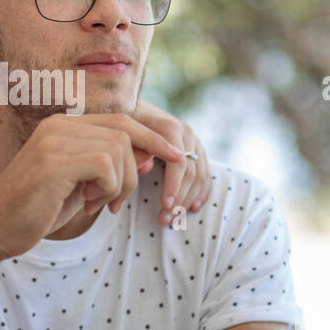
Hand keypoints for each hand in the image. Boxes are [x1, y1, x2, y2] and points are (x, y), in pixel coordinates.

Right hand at [0, 113, 182, 286]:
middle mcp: (59, 125)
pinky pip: (106, 166)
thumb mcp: (82, 186)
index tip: (174, 157)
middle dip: (137, 165)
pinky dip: (108, 189)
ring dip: (119, 184)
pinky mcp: (54, 161)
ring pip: (119, 150)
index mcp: (63, 126)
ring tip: (96, 203)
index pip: (121, 120)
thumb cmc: (37, 210)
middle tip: (121, 200)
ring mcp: (55, 140)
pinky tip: (88, 204)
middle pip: (124, 131)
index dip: (151, 138)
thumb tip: (152, 156)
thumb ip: (112, 168)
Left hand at [133, 100, 210, 226]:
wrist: (135, 110)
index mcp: (170, 127)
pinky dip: (200, 192)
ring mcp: (195, 141)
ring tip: (174, 219)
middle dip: (179, 198)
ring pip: (199, 175)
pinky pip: (205, 174)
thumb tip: (147, 169)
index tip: (165, 206)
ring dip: (188, 200)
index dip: (173, 186)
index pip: (177, 162)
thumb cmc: (125, 125)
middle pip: (190, 172)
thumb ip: (135, 150)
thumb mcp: (124, 133)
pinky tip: (192, 208)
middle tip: (166, 219)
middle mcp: (187, 133)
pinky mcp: (198, 150)